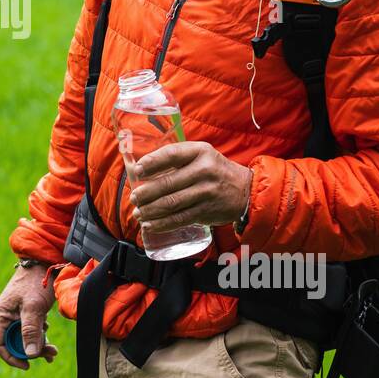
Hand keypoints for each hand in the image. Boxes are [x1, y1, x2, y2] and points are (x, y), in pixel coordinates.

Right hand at [0, 265, 58, 369]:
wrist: (45, 262)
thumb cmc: (36, 282)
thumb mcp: (33, 307)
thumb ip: (30, 331)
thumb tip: (30, 356)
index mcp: (0, 315)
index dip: (11, 357)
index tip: (27, 365)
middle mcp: (6, 316)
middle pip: (14, 343)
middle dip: (31, 351)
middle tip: (50, 353)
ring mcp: (16, 315)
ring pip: (24, 338)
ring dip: (38, 345)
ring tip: (54, 350)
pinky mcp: (27, 313)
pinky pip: (31, 331)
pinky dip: (40, 338)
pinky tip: (50, 342)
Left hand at [129, 141, 251, 235]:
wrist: (245, 190)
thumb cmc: (214, 170)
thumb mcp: (201, 155)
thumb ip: (177, 158)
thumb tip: (141, 168)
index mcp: (199, 152)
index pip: (171, 154)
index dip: (152, 162)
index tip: (137, 171)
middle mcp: (204, 170)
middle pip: (168, 183)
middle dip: (146, 193)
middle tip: (133, 198)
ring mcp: (206, 192)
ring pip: (172, 203)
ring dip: (151, 210)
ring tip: (138, 213)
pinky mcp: (206, 211)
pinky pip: (180, 219)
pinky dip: (163, 224)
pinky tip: (150, 225)